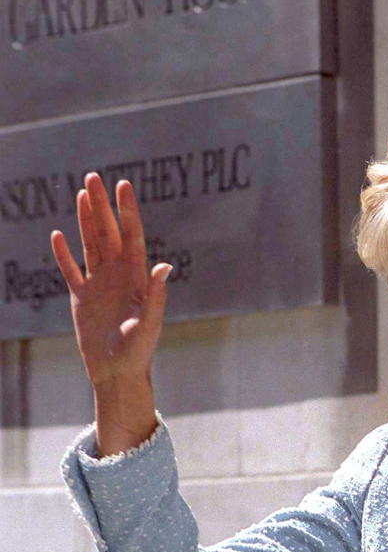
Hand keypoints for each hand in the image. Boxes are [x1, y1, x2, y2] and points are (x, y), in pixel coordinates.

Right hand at [50, 172, 170, 389]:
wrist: (117, 374)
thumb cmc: (139, 351)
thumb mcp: (149, 323)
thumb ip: (156, 294)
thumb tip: (165, 266)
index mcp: (136, 278)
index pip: (132, 237)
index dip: (126, 211)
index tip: (122, 185)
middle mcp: (118, 276)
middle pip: (108, 234)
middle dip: (101, 206)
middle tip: (93, 177)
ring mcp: (99, 285)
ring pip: (90, 245)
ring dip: (85, 220)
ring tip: (82, 194)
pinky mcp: (81, 298)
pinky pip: (71, 271)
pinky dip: (63, 255)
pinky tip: (57, 235)